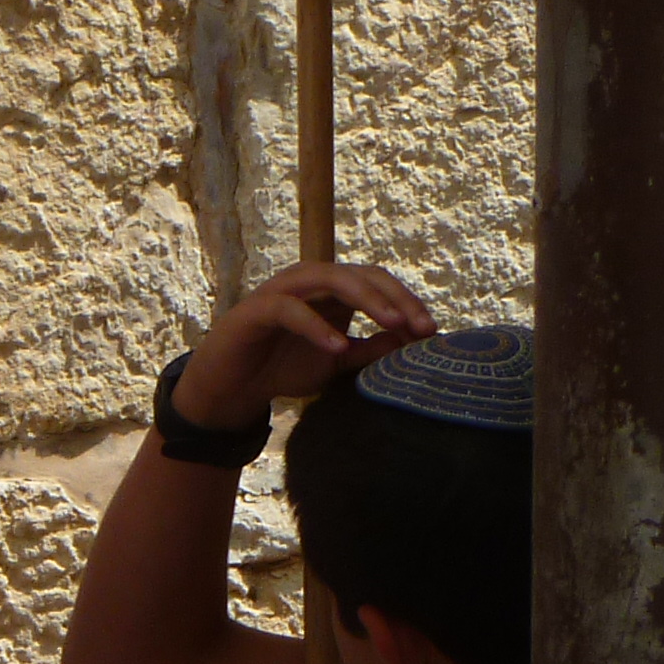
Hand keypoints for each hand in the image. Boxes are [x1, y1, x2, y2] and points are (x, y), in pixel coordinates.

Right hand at [176, 262, 437, 428]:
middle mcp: (308, 282)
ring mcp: (281, 291)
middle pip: (360, 274)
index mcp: (329, 291)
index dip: (407, 301)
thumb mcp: (338, 362)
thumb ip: (371, 349)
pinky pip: (290, 309)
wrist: (232, 389)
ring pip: (330, 278)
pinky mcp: (255, 309)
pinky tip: (338, 346)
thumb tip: (411, 339)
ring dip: (366, 298)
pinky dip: (317, 326)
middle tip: (420, 327)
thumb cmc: (282, 369)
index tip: (431, 331)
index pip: (376, 282)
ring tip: (392, 324)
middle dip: (395, 297)